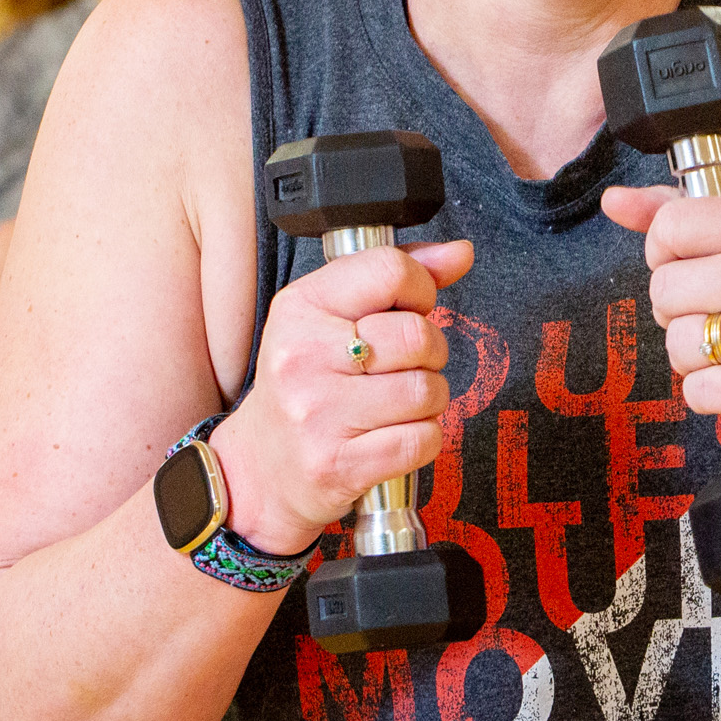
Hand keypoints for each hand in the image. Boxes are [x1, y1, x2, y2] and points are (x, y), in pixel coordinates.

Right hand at [212, 238, 472, 555]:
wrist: (260, 467)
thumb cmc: (305, 384)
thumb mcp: (330, 316)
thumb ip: (395, 277)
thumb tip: (460, 253)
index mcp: (300, 306)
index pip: (390, 270)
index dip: (420, 288)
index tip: (411, 307)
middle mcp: (303, 356)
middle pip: (418, 334)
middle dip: (430, 351)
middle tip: (406, 364)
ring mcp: (318, 413)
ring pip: (427, 390)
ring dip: (429, 399)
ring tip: (398, 402)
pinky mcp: (339, 464)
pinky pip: (423, 440)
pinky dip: (423, 438)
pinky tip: (395, 434)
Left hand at [602, 183, 720, 448]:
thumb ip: (681, 218)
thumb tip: (615, 200)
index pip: (670, 226)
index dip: (667, 256)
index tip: (696, 271)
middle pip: (663, 288)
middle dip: (679, 312)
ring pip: (676, 344)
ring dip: (695, 358)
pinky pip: (695, 391)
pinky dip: (711, 395)